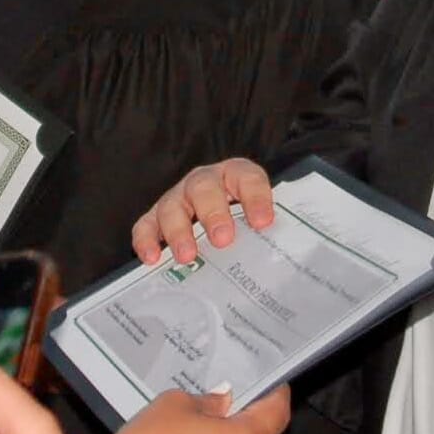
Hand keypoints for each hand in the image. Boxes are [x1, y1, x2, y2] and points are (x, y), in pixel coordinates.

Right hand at [131, 158, 274, 264]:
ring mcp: (177, 197)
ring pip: (172, 206)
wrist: (215, 208)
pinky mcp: (155, 216)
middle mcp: (203, 181)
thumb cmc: (238, 213)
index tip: (263, 223)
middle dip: (213, 214)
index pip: (247, 178)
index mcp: (234, 175)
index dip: (256, 198)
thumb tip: (287, 252)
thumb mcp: (255, 213)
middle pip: (204, 188)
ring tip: (188, 256)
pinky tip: (153, 258)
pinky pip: (145, 224)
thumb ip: (267, 224)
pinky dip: (146, 240)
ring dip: (179, 231)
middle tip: (223, 240)